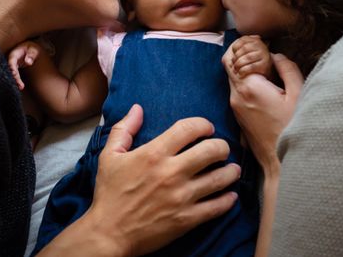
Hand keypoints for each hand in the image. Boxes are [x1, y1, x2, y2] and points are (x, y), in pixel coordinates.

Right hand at [7, 40, 41, 89]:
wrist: (30, 49)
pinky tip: (21, 86)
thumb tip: (28, 62)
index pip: (11, 62)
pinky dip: (17, 80)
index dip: (12, 68)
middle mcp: (11, 60)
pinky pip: (15, 75)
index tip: (14, 74)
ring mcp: (13, 65)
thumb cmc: (31, 48)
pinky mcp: (15, 69)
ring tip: (21, 87)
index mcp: (14, 54)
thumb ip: (31, 54)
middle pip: (10, 70)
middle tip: (20, 85)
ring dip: (16, 81)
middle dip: (14, 77)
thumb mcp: (33, 49)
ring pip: (12, 74)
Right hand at [86, 105, 240, 255]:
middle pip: (211, 150)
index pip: (188, 129)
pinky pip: (216, 207)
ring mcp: (181, 197)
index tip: (207, 128)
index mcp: (154, 154)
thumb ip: (124, 129)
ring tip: (233, 169)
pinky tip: (230, 195)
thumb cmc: (109, 194)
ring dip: (231, 172)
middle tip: (222, 149)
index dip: (203, 124)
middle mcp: (171, 172)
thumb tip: (137, 108)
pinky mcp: (187, 219)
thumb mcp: (109, 156)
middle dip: (222, 146)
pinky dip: (227, 200)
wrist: (109, 234)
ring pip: (220, 178)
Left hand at [223, 47, 303, 177]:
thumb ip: (287, 70)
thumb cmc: (293, 129)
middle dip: (241, 52)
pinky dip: (245, 81)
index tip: (261, 42)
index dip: (246, 44)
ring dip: (243, 67)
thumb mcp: (298, 95)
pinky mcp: (237, 115)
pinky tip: (263, 83)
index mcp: (250, 86)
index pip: (234, 54)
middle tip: (260, 49)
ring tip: (264, 65)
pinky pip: (236, 90)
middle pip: (229, 63)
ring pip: (232, 77)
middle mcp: (236, 95)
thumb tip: (277, 55)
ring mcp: (235, 106)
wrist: (281, 161)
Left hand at [230, 35, 272, 78]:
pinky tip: (240, 73)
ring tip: (235, 69)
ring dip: (238, 65)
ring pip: (247, 57)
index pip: (243, 40)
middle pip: (244, 49)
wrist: (265, 70)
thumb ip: (242, 45)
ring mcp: (264, 55)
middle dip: (236, 57)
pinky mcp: (265, 64)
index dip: (235, 47)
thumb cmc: (253, 59)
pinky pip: (251, 67)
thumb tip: (232, 48)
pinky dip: (243, 70)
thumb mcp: (249, 49)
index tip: (233, 54)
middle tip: (233, 64)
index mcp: (256, 40)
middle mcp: (261, 46)